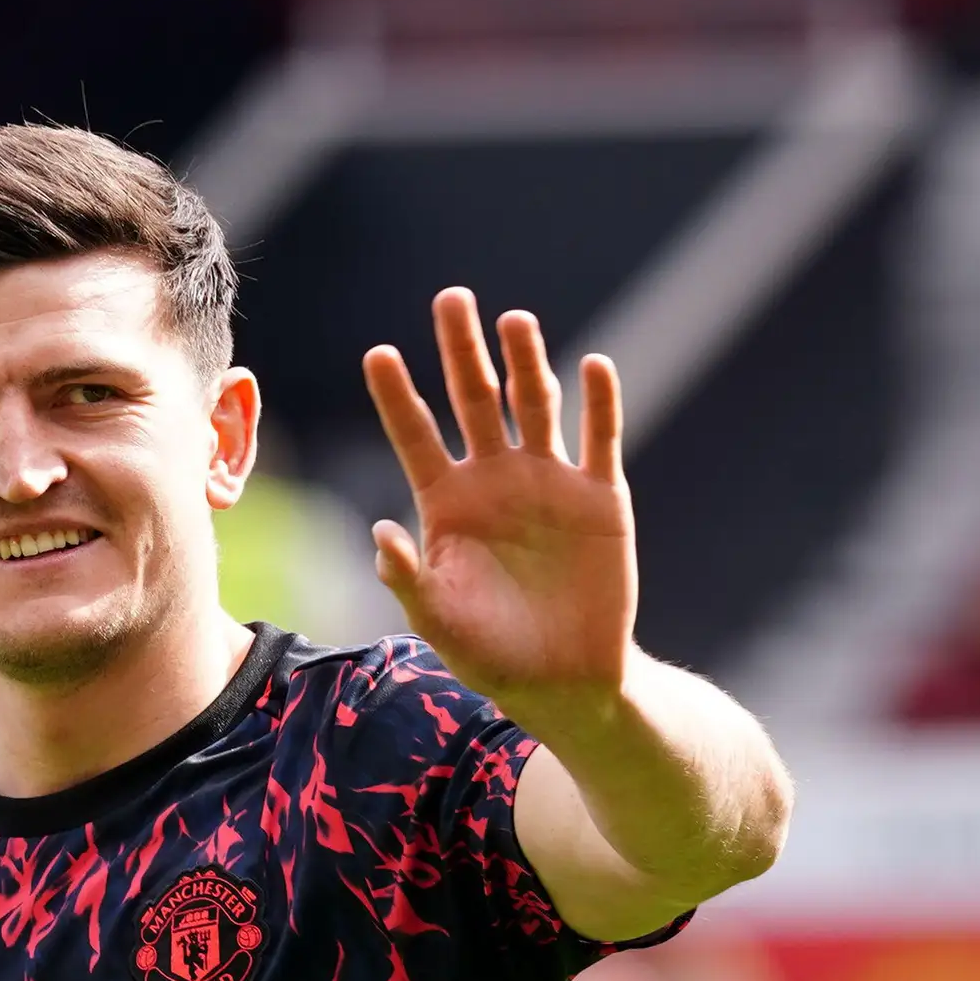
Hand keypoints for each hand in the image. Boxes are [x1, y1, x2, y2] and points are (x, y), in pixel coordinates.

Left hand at [360, 287, 635, 731]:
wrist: (568, 683)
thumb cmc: (494, 657)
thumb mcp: (441, 623)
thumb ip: (410, 579)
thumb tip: (380, 532)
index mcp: (448, 504)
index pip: (416, 436)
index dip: (397, 397)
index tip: (378, 354)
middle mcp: (496, 480)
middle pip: (475, 399)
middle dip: (462, 350)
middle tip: (450, 298)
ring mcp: (550, 482)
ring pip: (536, 404)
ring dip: (526, 362)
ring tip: (514, 321)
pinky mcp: (601, 497)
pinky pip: (599, 438)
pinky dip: (600, 402)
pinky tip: (594, 365)